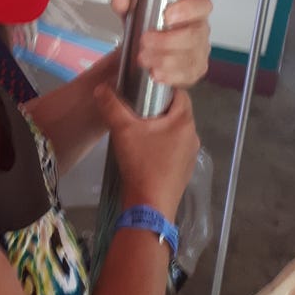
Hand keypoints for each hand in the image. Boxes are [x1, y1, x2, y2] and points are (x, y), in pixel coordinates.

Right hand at [94, 84, 198, 215]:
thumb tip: (101, 88)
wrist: (150, 206)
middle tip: (137, 108)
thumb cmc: (141, 164)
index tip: (144, 89)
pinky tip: (146, 152)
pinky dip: (162, 145)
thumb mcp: (123, 131)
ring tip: (139, 130)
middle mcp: (193, 136)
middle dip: (159, 108)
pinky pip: (174, 149)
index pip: (180, 93)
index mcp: (184, 121)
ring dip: (160, 128)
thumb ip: (111, 106)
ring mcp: (190, 155)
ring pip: (176, 132)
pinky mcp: (184, 170)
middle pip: (177, 112)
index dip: (162, 88)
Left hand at [111, 0, 211, 86]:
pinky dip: (169, 75)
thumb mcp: (134, 11)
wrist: (144, 50)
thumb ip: (127, 2)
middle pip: (195, 34)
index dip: (188, 9)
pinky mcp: (193, 71)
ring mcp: (199, 51)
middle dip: (167, 40)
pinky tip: (155, 72)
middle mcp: (199, 29)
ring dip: (164, 59)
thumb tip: (122, 0)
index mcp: (191, 8)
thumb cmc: (147, 27)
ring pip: (190, 57)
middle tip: (145, 41)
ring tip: (144, 58)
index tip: (167, 15)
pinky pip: (186, 75)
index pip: (201, 4)